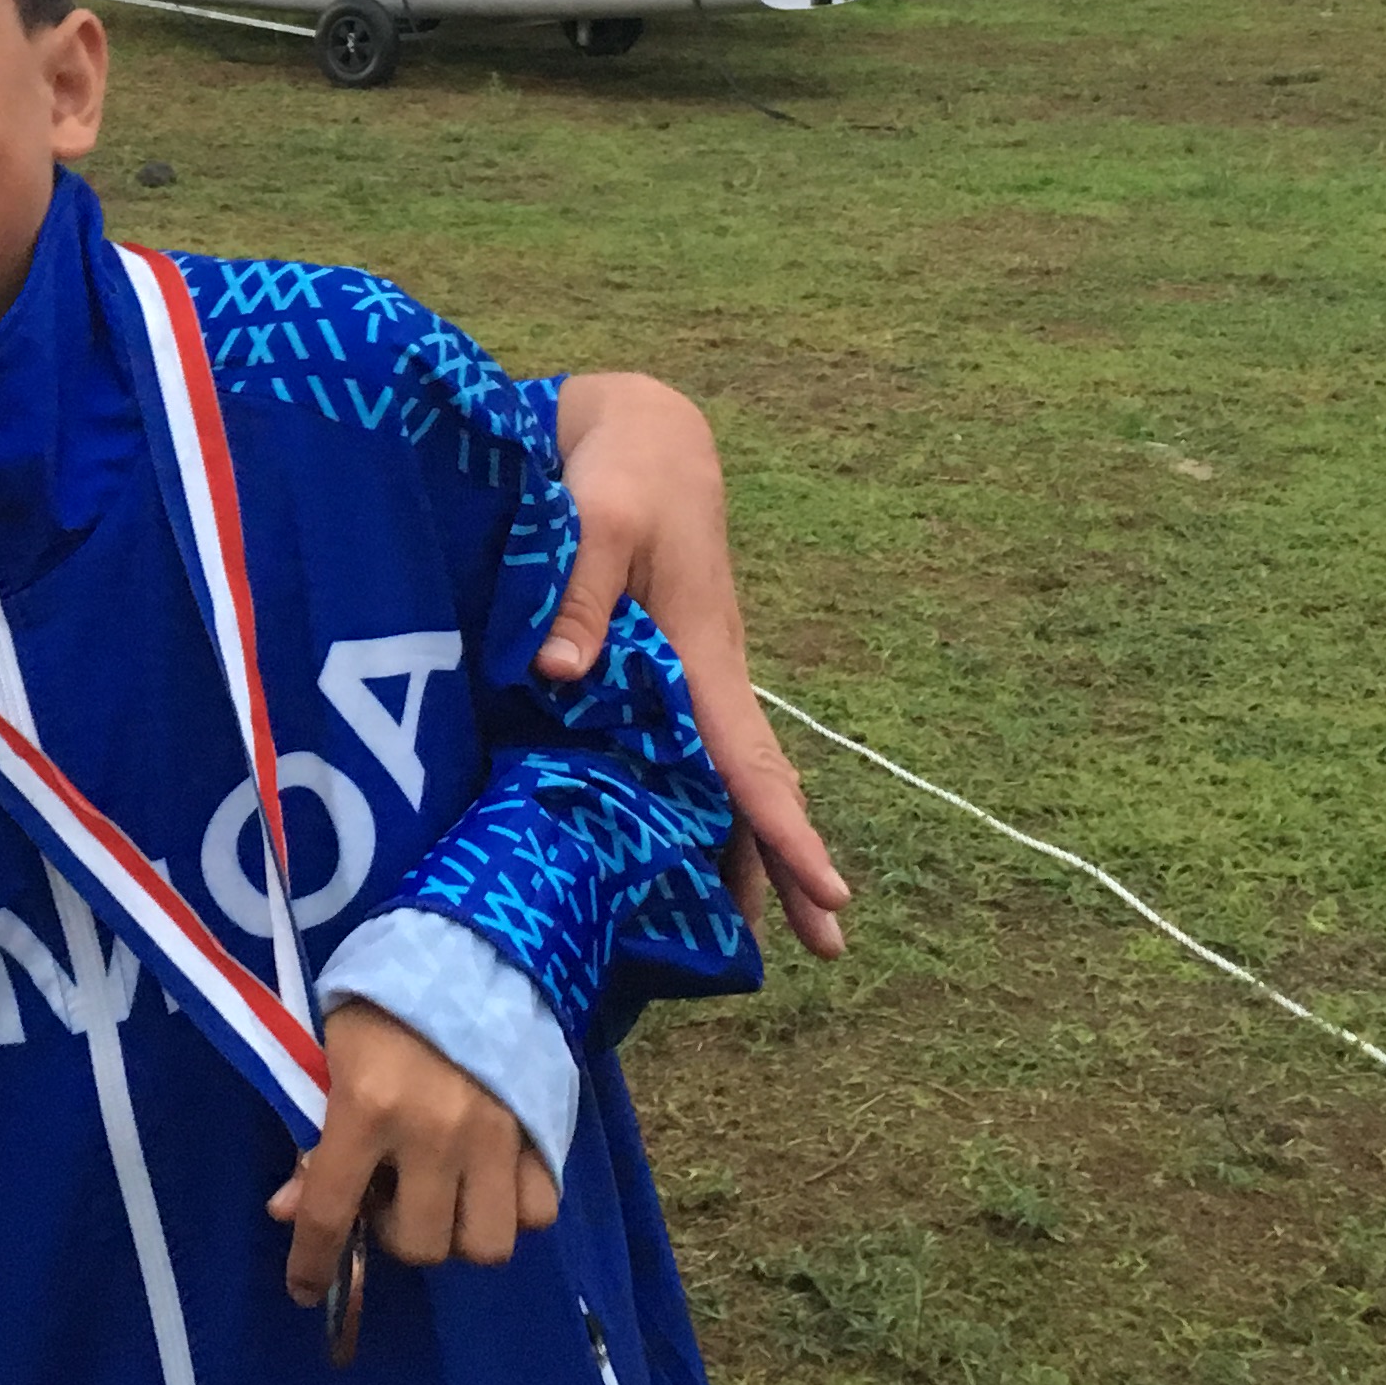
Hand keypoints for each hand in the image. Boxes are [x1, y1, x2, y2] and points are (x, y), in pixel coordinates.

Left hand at [269, 1002, 554, 1295]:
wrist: (475, 948)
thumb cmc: (385, 1001)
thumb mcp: (331, 1055)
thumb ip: (313, 1134)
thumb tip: (288, 1210)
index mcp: (367, 1107)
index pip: (330, 1212)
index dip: (311, 1262)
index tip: (303, 1290)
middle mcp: (434, 1134)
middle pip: (419, 1246)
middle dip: (396, 1233)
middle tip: (390, 1194)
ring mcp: (497, 1137)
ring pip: (484, 1245)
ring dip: (456, 1231)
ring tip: (442, 1192)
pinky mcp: (543, 1132)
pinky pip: (536, 1214)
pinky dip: (511, 1210)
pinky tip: (488, 1180)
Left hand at [535, 372, 850, 958]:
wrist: (649, 436)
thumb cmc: (624, 476)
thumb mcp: (598, 522)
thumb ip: (579, 595)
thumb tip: (558, 676)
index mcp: (704, 654)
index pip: (751, 760)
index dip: (784, 831)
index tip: (827, 894)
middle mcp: (712, 677)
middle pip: (757, 786)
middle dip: (788, 865)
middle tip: (825, 948)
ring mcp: (697, 677)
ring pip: (732, 776)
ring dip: (751, 847)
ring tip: (767, 931)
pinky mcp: (673, 670)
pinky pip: (701, 752)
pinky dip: (712, 805)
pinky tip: (702, 851)